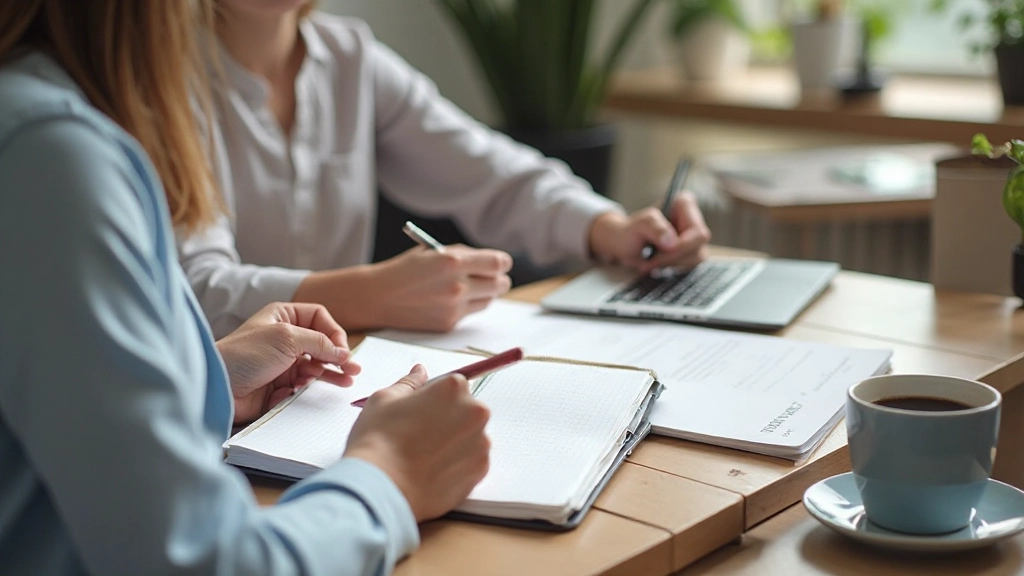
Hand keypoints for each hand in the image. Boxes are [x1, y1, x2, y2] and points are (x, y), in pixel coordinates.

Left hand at [216, 302, 361, 423]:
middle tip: (353, 370)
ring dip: (330, 374)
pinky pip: (302, 385)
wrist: (218, 386)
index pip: (320, 319)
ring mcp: (282, 361)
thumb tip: (344, 352)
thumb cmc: (245, 354)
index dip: (334, 333)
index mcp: (284, 317)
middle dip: (338, 356)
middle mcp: (285, 337)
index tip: (342, 351)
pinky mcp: (279, 384)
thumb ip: (319, 342)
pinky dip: (306, 388)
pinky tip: (302, 390)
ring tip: (346, 382)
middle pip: (321, 343)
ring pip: (315, 366)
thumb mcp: (287, 338)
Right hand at [294, 245, 512, 331]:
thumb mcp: (434, 251)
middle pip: (500, 284)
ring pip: (488, 301)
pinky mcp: (448, 324)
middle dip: (499, 279)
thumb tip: (494, 262)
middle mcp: (457, 285)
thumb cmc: (407, 269)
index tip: (502, 263)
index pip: (497, 263)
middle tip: (495, 276)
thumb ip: (464, 255)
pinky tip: (450, 299)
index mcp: (453, 261)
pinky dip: (466, 306)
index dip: (503, 262)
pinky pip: (470, 313)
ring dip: (485, 293)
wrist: (379, 296)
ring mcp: (453, 307)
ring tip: (470, 287)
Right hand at [345, 365, 490, 521]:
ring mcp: (481, 443)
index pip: (453, 386)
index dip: (434, 400)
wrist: (381, 487)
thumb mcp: (385, 399)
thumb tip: (420, 371)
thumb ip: (409, 383)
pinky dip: (457, 466)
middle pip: (466, 410)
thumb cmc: (378, 440)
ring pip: (470, 437)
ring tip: (424, 457)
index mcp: (454, 388)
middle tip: (419, 437)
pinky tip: (432, 472)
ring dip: (454, 444)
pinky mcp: (480, 471)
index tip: (420, 414)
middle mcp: (475, 412)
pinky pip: (471, 462)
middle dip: (448, 420)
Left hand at [588, 191, 710, 273]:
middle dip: (672, 258)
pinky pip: (689, 267)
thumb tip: (672, 242)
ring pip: (694, 259)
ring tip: (650, 261)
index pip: (698, 232)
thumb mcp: (638, 225)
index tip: (660, 252)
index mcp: (684, 204)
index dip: (682, 246)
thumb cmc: (631, 231)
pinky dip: (670, 268)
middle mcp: (694, 219)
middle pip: (697, 248)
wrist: (625, 244)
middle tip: (650, 261)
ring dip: (670, 264)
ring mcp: (694, 238)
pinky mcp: (691, 253)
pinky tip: (656, 263)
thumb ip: (654, 227)